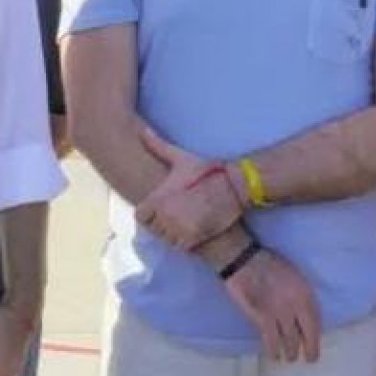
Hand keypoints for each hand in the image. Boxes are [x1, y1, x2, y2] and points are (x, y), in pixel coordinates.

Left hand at [136, 128, 242, 249]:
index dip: (147, 212)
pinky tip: (191, 228)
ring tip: (183, 220)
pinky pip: (179, 245)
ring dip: (171, 232)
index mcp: (159, 199)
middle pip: (152, 228)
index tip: (157, 207)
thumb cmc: (208, 173)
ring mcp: (179, 229)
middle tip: (173, 214)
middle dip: (159, 222)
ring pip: (165, 238)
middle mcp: (166, 217)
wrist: (235, 189)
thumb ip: (159, 147)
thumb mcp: (182, 159)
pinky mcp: (193, 239)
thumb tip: (142, 131)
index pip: (140, 216)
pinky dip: (183, 240)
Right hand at [224, 248, 321, 362]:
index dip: (316, 336)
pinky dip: (273, 350)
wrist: (243, 261)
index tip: (315, 343)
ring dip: (291, 352)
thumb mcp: (293, 276)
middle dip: (309, 349)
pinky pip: (271, 340)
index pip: (317, 322)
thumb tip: (302, 312)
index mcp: (306, 293)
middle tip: (309, 358)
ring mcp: (280, 314)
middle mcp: (297, 306)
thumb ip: (300, 294)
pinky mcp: (262, 318)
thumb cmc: (267, 263)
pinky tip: (274, 356)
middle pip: (307, 334)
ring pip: (290, 340)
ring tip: (290, 358)